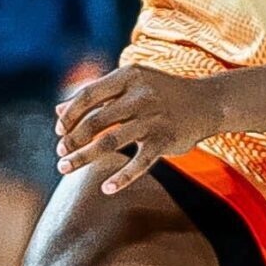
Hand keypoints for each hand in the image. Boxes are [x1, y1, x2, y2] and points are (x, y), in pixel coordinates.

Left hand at [54, 65, 227, 195]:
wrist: (207, 102)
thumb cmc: (161, 92)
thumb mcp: (131, 85)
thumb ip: (96, 95)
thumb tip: (58, 110)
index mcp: (128, 77)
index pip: (87, 95)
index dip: (69, 115)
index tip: (58, 131)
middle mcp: (139, 96)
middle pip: (94, 121)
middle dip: (72, 140)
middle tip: (60, 155)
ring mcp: (153, 118)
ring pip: (109, 142)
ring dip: (83, 157)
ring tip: (65, 168)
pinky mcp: (165, 140)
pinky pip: (139, 163)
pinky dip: (122, 178)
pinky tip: (106, 188)